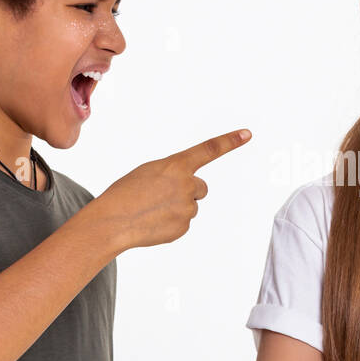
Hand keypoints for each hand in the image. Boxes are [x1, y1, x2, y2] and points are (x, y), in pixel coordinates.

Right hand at [98, 129, 250, 249]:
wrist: (112, 221)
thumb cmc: (124, 193)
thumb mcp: (148, 172)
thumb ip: (172, 174)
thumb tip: (187, 190)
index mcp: (176, 165)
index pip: (209, 149)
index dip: (229, 141)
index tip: (247, 134)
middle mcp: (187, 184)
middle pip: (200, 188)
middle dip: (187, 192)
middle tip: (161, 197)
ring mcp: (187, 207)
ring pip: (190, 206)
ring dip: (176, 208)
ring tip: (152, 210)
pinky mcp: (183, 227)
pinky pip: (182, 223)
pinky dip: (170, 223)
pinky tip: (152, 222)